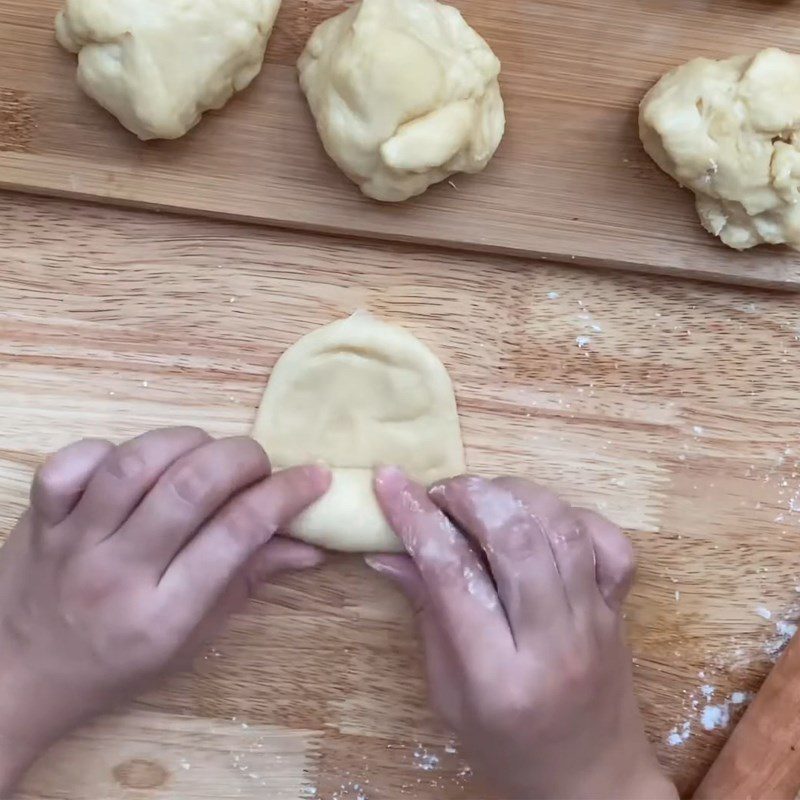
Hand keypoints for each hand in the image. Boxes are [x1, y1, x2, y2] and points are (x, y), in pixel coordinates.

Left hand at [0, 427, 328, 794]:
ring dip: (186, 442)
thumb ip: (247, 582)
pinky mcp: (38, 519)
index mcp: (164, 614)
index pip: (237, 533)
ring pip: (136, 463)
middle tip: (257, 464)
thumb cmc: (113, 667)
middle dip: (241, 458)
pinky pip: (71, 464)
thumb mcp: (190, 640)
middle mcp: (117, 573)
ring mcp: (72, 542)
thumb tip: (308, 547)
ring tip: (204, 454)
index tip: (313, 477)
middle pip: (190, 487)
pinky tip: (136, 464)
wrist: (14, 681)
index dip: (285, 495)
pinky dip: (110, 449)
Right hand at [369, 469, 676, 799]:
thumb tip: (388, 552)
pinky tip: (543, 522)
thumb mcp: (448, 696)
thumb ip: (426, 615)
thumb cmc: (507, 748)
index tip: (390, 481)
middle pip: (517, 540)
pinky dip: (574, 516)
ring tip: (484, 498)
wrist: (592, 783)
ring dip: (516, 495)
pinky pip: (611, 543)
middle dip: (471, 496)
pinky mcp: (620, 609)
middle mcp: (553, 642)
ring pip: (562, 529)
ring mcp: (596, 621)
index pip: (453, 575)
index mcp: (497, 677)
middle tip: (441, 492)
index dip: (416, 519)